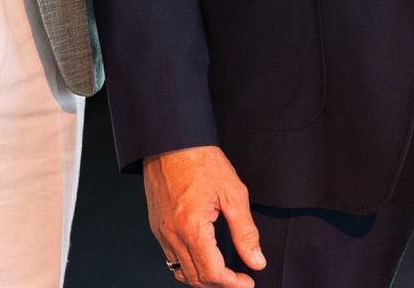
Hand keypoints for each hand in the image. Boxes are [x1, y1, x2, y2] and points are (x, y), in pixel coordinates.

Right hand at [143, 145, 266, 286]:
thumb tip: (256, 260)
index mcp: (192, 228)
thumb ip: (246, 232)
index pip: (212, 273)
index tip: (248, 282)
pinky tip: (202, 259)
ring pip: (180, 271)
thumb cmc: (201, 160)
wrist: (172, 140)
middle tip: (240, 281)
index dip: (233, 284)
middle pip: (196, 278)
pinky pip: (171, 257)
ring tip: (223, 275)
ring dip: (203, 278)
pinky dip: (188, 266)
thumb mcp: (233, 193)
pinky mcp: (157, 225)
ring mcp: (161, 231)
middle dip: (220, 285)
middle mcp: (173, 234)